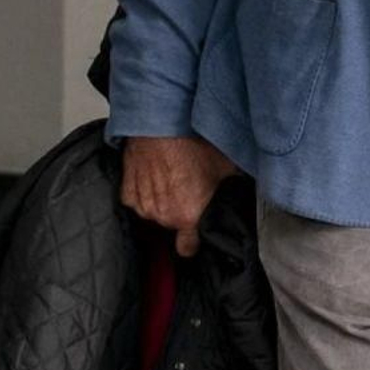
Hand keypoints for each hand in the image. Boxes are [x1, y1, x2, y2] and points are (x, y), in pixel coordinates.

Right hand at [120, 135, 236, 256]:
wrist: (161, 122)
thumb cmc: (190, 142)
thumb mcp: (225, 165)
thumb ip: (232, 187)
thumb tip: (242, 190)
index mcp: (188, 215)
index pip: (188, 248)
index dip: (193, 241)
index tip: (196, 234)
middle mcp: (163, 215)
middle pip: (172, 224)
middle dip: (180, 211)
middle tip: (188, 189)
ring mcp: (143, 204)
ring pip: (155, 212)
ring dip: (161, 201)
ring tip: (171, 177)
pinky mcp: (127, 191)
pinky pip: (138, 199)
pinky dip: (144, 190)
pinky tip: (154, 173)